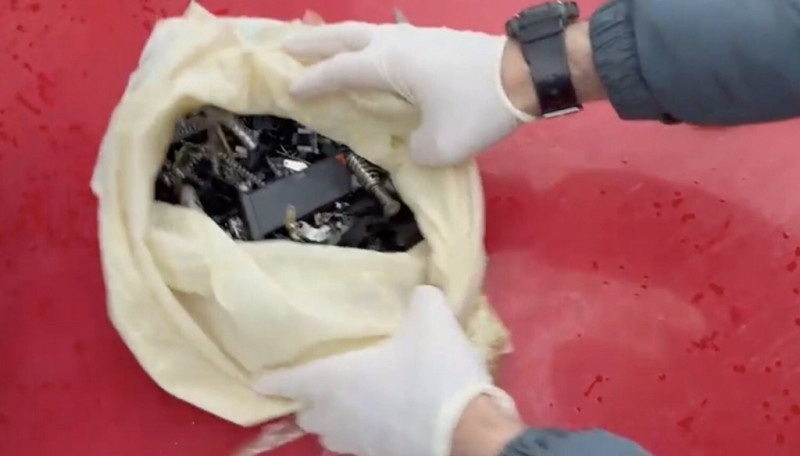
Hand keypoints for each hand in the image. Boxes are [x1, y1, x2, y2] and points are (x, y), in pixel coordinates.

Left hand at [253, 285, 520, 455]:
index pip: (289, 380)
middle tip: (321, 382)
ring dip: (332, 419)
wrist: (469, 430)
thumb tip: (420, 292)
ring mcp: (359, 442)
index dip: (272, 379)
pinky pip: (358, 445)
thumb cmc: (435, 372)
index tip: (259, 380)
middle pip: (306, 413)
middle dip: (308, 400)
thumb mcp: (432, 317)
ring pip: (330, 434)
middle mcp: (338, 414)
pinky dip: (361, 432)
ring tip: (348, 402)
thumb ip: (420, 298)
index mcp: (335, 379)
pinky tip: (382, 416)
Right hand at [282, 22, 536, 165]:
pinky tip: (375, 54)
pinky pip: (390, 37)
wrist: (525, 74)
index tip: (290, 89)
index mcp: (389, 64)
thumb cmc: (478, 108)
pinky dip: (370, 43)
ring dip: (342, 37)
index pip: (340, 71)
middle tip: (287, 45)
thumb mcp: (441, 146)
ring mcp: (419, 37)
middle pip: (346, 35)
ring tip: (326, 45)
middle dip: (314, 41)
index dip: (312, 81)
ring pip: (369, 32)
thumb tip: (415, 145)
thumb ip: (417, 150)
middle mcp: (398, 43)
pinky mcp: (437, 41)